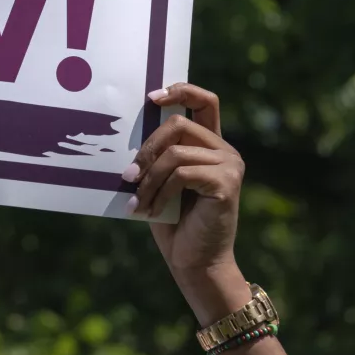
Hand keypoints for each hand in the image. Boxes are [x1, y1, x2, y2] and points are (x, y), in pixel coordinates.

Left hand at [124, 83, 248, 322]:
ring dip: (148, 178)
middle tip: (128, 175)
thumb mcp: (160, 182)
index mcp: (211, 146)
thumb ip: (156, 156)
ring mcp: (230, 166)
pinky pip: (181, 173)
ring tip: (138, 201)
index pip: (206, 101)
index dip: (181, 90)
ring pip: (175, 152)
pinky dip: (159, 191)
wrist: (195, 263)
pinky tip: (150, 210)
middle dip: (146, 148)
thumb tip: (124, 133)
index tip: (151, 98)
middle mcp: (226, 151)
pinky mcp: (227, 183)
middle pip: (179, 124)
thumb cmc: (174, 224)